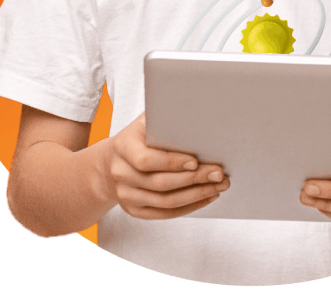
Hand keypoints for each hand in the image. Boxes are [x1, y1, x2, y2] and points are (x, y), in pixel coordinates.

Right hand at [108, 112, 229, 219]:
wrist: (111, 162)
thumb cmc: (138, 137)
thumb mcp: (145, 122)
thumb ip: (164, 119)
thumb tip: (197, 117)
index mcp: (123, 147)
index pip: (145, 160)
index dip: (171, 162)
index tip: (195, 161)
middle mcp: (121, 173)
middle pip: (160, 183)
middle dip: (194, 179)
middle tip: (218, 173)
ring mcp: (126, 195)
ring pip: (166, 202)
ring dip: (196, 195)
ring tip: (218, 186)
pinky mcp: (134, 210)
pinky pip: (165, 214)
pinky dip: (189, 207)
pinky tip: (206, 197)